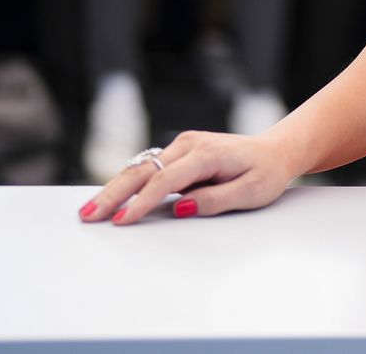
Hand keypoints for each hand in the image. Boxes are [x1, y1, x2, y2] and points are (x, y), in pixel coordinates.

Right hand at [78, 128, 295, 225]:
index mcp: (207, 153)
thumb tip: (179, 207)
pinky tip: (108, 198)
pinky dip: (126, 182)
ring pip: (140, 167)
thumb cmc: (266, 173)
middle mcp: (190, 144)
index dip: (141, 201)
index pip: (165, 179)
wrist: (276, 150)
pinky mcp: (178, 151)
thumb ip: (216, 200)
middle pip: (143, 170)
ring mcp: (182, 144)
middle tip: (89, 215)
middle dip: (113, 194)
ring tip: (89, 210)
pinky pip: (147, 167)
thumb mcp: (252, 192)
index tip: (122, 221)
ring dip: (114, 188)